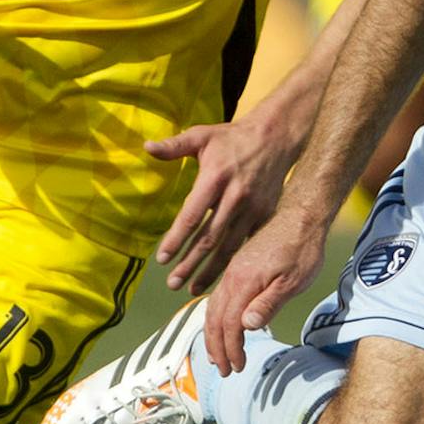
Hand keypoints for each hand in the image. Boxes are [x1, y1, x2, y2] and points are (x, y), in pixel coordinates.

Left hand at [148, 114, 301, 293]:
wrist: (276, 137)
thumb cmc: (233, 137)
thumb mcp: (203, 135)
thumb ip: (174, 145)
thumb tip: (146, 147)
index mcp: (215, 177)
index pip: (192, 216)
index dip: (176, 239)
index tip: (162, 259)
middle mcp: (234, 196)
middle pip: (209, 237)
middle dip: (189, 263)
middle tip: (172, 284)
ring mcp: (252, 208)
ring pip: (229, 246)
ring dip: (210, 269)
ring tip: (193, 288)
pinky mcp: (265, 214)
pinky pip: (247, 243)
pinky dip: (234, 261)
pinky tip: (223, 277)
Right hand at [202, 204, 330, 376]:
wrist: (301, 217)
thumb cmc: (302, 249)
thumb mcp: (292, 281)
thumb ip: (268, 303)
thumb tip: (247, 327)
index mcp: (243, 281)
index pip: (230, 324)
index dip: (231, 349)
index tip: (237, 367)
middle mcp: (232, 276)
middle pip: (214, 319)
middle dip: (217, 348)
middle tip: (224, 370)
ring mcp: (233, 271)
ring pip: (213, 308)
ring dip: (213, 334)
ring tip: (217, 355)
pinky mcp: (238, 267)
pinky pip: (219, 297)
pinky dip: (217, 317)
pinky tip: (223, 326)